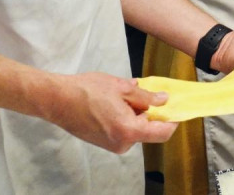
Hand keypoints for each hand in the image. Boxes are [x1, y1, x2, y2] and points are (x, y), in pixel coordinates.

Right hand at [40, 72, 176, 152]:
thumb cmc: (86, 91)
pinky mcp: (103, 142)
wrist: (57, 99)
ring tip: (121, 95)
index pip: (162, 133)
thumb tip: (163, 100)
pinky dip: (124, 117)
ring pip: (134, 129)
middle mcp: (122, 143)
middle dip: (149, 112)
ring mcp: (111, 145)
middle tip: (143, 92)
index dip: (172, 120)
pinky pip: (122, 130)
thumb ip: (145, 97)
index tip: (176, 109)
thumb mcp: (121, 88)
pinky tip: (112, 102)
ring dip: (134, 113)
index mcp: (129, 131)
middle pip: (147, 130)